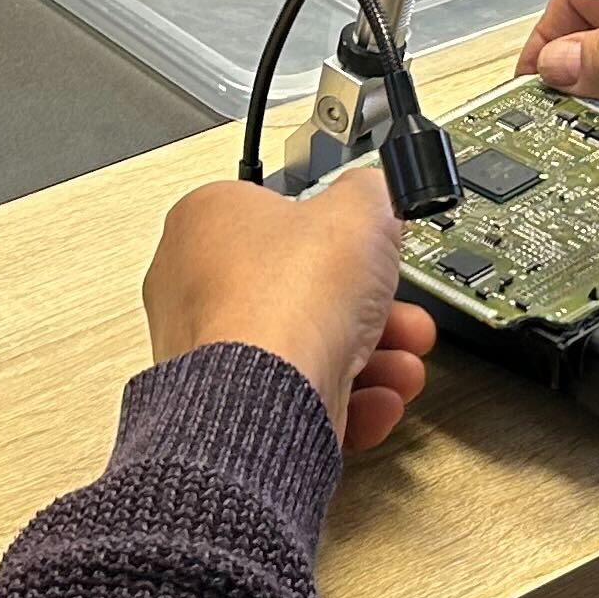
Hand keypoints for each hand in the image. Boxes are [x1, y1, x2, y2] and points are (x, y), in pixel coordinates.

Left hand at [143, 172, 433, 449]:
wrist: (266, 400)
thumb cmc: (286, 303)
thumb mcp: (359, 210)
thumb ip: (369, 191)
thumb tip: (374, 190)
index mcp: (205, 223)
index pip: (279, 217)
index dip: (339, 235)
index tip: (371, 247)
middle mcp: (195, 288)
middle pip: (303, 290)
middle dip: (370, 307)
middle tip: (401, 313)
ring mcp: (210, 353)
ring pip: (305, 348)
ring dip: (370, 356)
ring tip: (403, 362)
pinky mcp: (230, 407)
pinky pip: (296, 396)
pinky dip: (344, 398)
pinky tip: (378, 398)